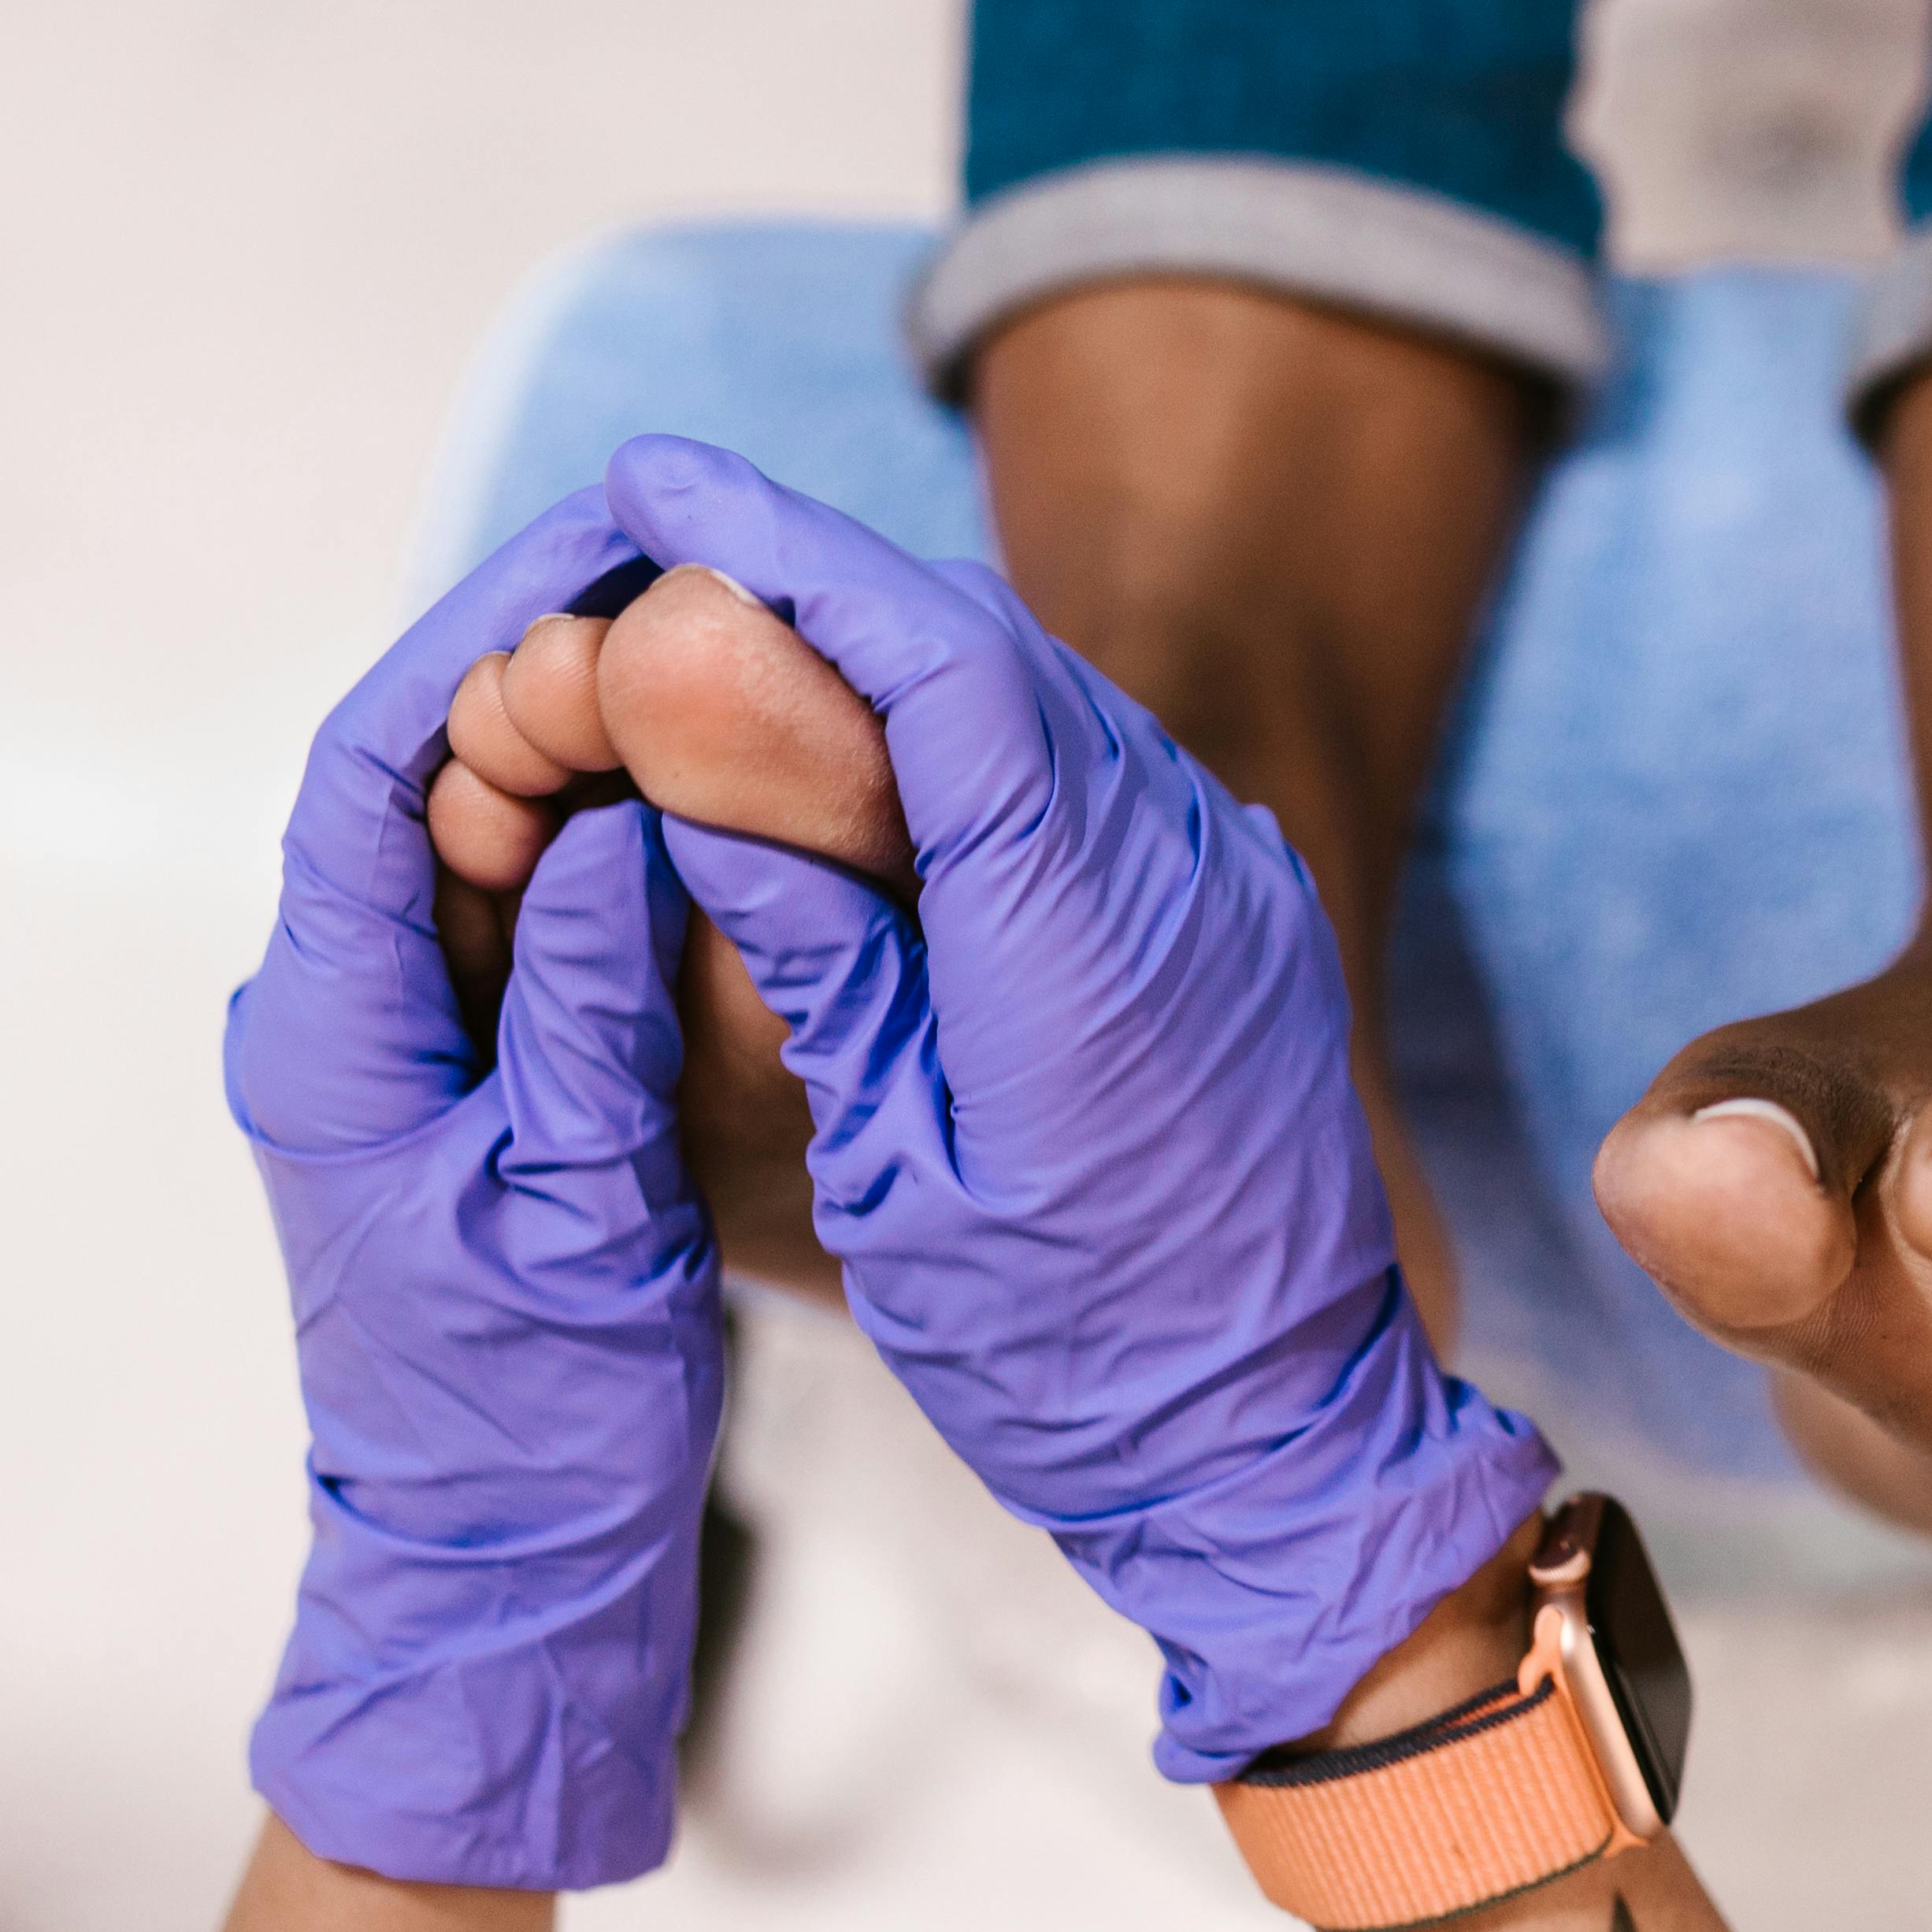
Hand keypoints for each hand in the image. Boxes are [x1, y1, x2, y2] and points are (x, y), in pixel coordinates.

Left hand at [226, 491, 724, 1890]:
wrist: (504, 1589)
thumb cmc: (521, 1423)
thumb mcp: (575, 1198)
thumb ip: (587, 999)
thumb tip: (615, 810)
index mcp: (330, 1034)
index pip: (377, 771)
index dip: (477, 639)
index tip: (594, 545)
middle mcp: (348, 1022)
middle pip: (432, 784)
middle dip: (549, 670)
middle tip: (686, 567)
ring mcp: (414, 1058)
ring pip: (494, 850)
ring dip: (594, 752)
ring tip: (717, 649)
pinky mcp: (485, 1096)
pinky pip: (542, 929)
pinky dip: (620, 855)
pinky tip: (719, 802)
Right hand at [594, 433, 1558, 1780]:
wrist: (1280, 1451)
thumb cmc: (1071, 1357)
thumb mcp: (895, 1171)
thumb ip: (812, 950)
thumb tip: (692, 745)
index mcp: (1086, 942)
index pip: (936, 663)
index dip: (788, 552)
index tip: (651, 480)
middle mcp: (1187, 872)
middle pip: (988, 644)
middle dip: (814, 573)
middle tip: (654, 529)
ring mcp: (1232, 877)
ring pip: (1043, 686)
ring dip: (886, 636)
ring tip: (730, 608)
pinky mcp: (1243, 904)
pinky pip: (1094, 755)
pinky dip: (966, 714)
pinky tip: (863, 725)